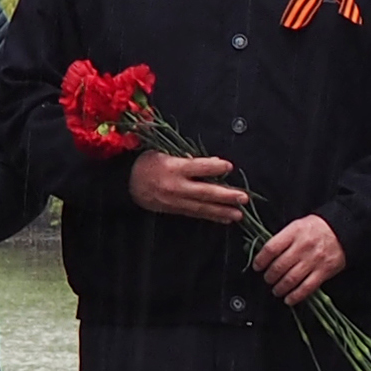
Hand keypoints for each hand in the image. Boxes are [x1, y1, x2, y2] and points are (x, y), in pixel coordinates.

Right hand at [131, 148, 249, 224]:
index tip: (229, 167)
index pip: (197, 167)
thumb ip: (187, 158)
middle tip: (243, 198)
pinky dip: (211, 216)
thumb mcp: (162, 152)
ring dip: (222, 211)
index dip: (213, 167)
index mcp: (173, 167)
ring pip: (202, 207)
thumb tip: (212, 163)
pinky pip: (196, 214)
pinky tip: (225, 218)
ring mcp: (175, 200)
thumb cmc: (147, 162)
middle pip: (204, 192)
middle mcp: (175, 186)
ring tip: (239, 214)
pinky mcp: (174, 210)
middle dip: (225, 196)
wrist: (126, 184)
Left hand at [252, 214, 345, 307]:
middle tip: (267, 279)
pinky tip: (289, 299)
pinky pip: (307, 287)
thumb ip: (283, 239)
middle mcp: (303, 246)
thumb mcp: (297, 225)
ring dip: (279, 288)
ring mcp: (314, 260)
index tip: (257, 266)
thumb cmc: (317, 228)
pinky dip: (295, 296)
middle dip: (269, 276)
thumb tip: (265, 254)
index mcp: (294, 232)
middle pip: (279, 266)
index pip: (271, 248)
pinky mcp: (324, 271)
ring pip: (291, 279)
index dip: (260, 260)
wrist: (343, 229)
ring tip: (276, 290)